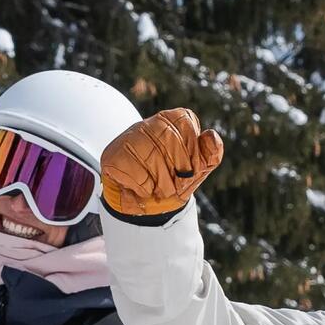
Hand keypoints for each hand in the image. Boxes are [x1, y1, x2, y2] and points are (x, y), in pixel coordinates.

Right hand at [99, 107, 223, 223]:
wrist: (147, 204)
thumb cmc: (174, 180)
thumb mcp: (199, 168)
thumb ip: (211, 152)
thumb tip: (211, 135)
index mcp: (172, 119)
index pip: (187, 124)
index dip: (192, 152)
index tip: (189, 168)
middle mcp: (149, 123)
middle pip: (171, 141)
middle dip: (178, 171)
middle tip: (175, 184)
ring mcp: (128, 138)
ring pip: (152, 158)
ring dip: (162, 183)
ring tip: (159, 188)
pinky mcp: (112, 156)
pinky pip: (134, 172)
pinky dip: (144, 188)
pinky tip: (142, 188)